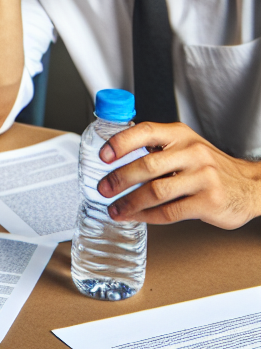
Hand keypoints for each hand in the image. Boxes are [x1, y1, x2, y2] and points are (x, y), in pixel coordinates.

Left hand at [98, 121, 260, 228]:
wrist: (250, 186)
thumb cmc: (210, 166)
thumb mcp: (186, 145)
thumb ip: (157, 147)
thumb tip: (116, 157)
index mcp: (180, 134)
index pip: (145, 131)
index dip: (121, 142)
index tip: (103, 156)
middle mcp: (192, 152)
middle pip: (147, 165)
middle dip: (119, 178)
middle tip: (103, 188)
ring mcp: (202, 177)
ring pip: (156, 191)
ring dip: (130, 202)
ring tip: (115, 209)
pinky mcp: (209, 202)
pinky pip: (171, 211)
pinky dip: (149, 216)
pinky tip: (138, 217)